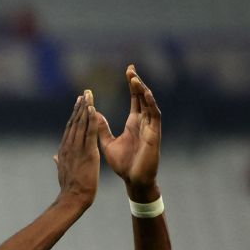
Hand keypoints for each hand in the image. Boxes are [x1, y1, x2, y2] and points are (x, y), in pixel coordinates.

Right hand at [54, 90, 99, 209]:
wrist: (73, 198)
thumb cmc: (69, 188)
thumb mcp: (62, 172)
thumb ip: (59, 162)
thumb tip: (54, 157)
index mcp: (64, 150)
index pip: (70, 129)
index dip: (74, 115)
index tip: (78, 103)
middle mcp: (69, 146)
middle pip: (74, 122)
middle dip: (80, 107)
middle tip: (84, 93)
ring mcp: (77, 149)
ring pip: (81, 124)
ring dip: (85, 108)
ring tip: (89, 95)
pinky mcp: (87, 152)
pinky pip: (89, 132)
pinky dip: (91, 120)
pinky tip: (93, 108)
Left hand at [97, 65, 161, 200]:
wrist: (133, 181)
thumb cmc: (123, 164)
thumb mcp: (108, 143)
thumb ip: (102, 128)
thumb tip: (93, 114)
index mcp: (133, 123)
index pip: (134, 99)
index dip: (132, 85)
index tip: (128, 71)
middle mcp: (143, 122)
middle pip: (142, 97)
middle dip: (137, 83)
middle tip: (131, 69)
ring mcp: (150, 127)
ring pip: (149, 104)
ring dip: (143, 91)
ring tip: (135, 79)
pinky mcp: (154, 134)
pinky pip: (155, 116)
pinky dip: (151, 105)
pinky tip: (146, 94)